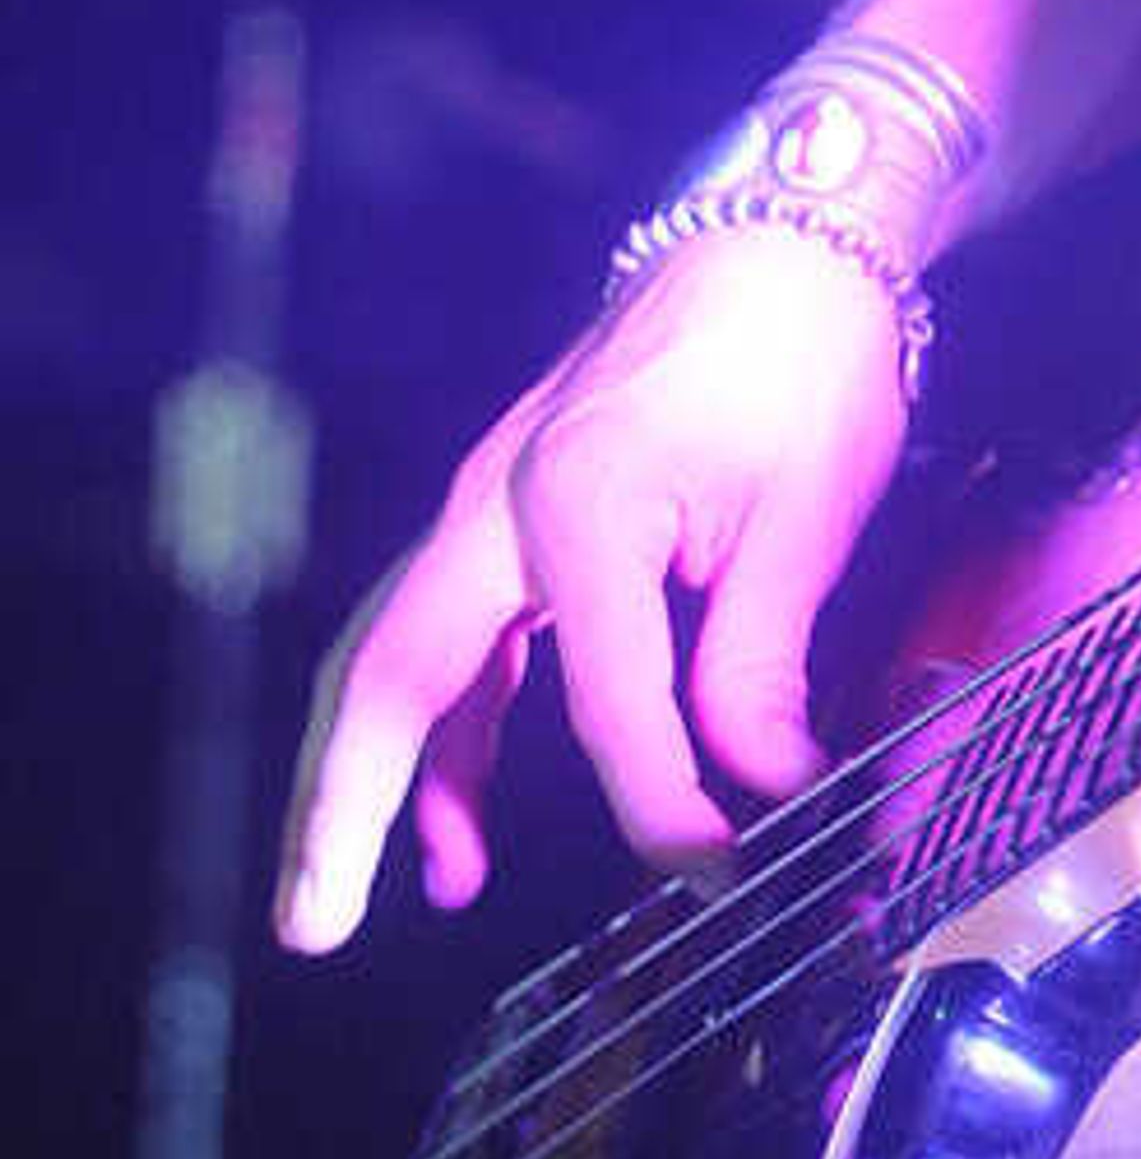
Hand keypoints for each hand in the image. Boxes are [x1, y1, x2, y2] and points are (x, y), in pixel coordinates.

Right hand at [275, 232, 915, 953]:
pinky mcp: (512, 510)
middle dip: (345, 805)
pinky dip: (444, 727)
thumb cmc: (801, 353)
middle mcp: (501, 504)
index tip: (718, 870)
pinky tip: (458, 821)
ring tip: (363, 899)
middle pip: (392, 673)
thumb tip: (768, 792)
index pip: (609, 703)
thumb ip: (762, 661)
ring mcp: (491, 503)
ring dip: (376, 776)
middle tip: (315, 925)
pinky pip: (451, 635)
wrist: (783, 234)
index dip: (662, 804)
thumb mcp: (807, 510)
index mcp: (581, 505)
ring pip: (396, 656)